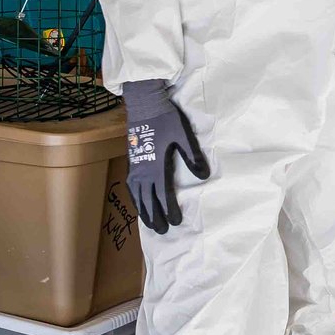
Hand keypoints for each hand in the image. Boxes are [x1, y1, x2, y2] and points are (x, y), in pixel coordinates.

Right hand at [122, 79, 209, 233]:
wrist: (144, 103)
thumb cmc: (165, 118)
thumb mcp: (183, 135)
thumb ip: (192, 156)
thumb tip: (204, 175)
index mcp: (156, 166)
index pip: (163, 195)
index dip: (169, 210)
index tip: (175, 222)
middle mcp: (142, 170)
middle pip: (147, 200)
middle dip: (154, 216)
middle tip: (161, 231)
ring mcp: (135, 166)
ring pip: (137, 195)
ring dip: (142, 210)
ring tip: (149, 224)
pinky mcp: (131, 161)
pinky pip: (131, 186)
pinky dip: (135, 198)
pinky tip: (138, 202)